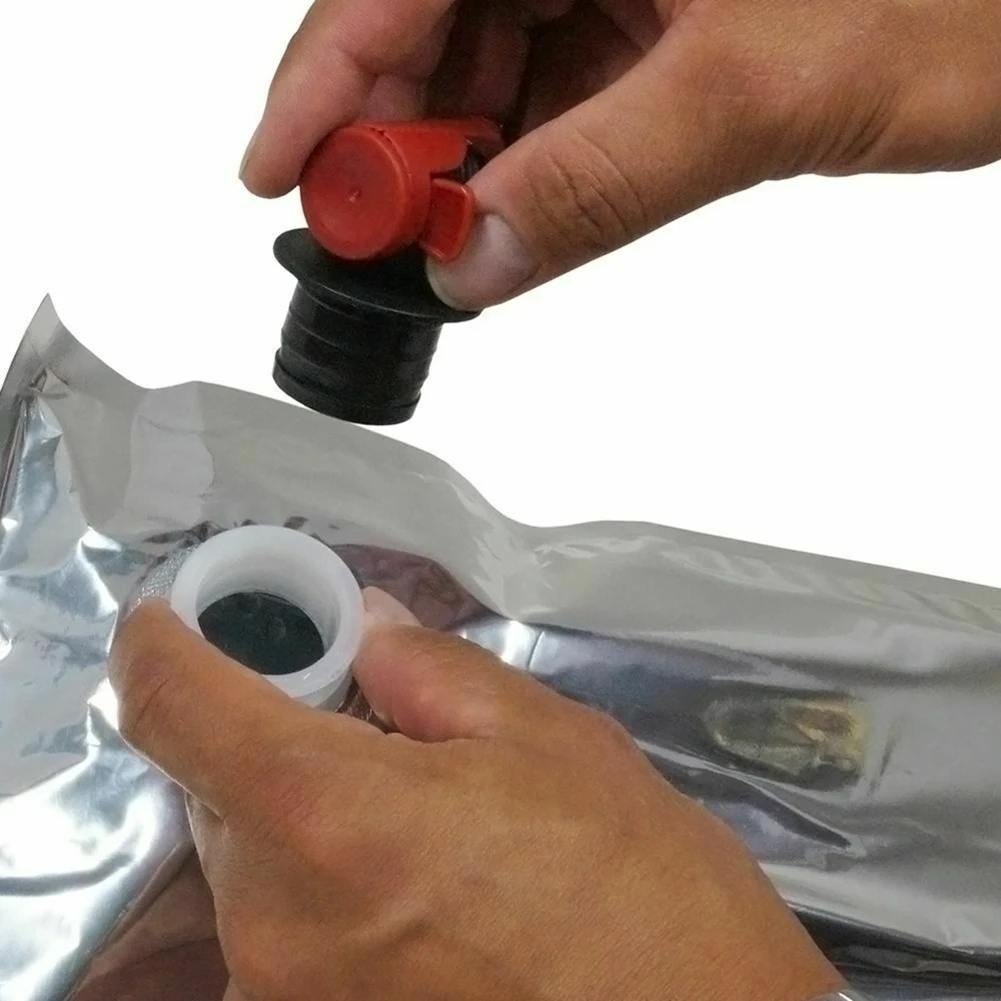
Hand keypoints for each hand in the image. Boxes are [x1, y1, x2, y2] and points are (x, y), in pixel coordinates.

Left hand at [109, 589, 843, 1000]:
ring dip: (304, 804)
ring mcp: (287, 995)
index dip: (160, 644)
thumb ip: (429, 671)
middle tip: (356, 704)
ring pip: (251, 854)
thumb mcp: (545, 735)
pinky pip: (284, 921)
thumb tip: (370, 632)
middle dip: (273, 725)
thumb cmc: (639, 891)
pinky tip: (417, 872)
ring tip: (414, 799)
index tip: (168, 617)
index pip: (180, 707)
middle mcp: (279, 922)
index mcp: (332, 817)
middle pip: (218, 782)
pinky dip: (324, 871)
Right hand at [239, 0, 1000, 307]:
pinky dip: (528, 151)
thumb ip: (605, 180)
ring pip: (494, 52)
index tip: (280, 173)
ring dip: (459, 151)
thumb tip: (474, 259)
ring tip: (437, 232)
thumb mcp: (763, 92)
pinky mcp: (660, 8)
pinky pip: (560, 79)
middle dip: (396, 128)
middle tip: (368, 232)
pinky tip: (511, 206)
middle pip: (437, 13)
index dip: (328, 76)